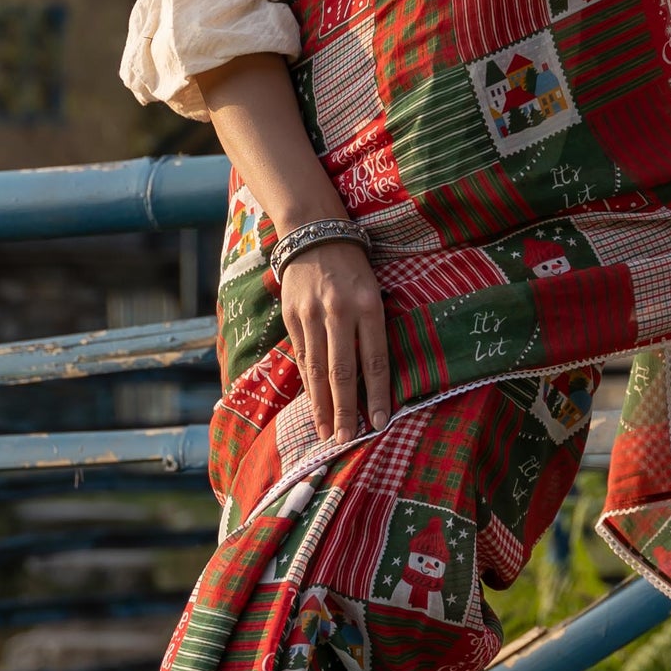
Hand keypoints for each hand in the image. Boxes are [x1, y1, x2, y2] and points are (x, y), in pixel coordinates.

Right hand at [278, 238, 391, 440]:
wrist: (314, 231)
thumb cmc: (353, 267)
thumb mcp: (373, 292)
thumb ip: (371, 330)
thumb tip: (372, 379)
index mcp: (368, 306)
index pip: (375, 360)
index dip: (377, 395)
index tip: (379, 423)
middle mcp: (340, 311)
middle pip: (343, 370)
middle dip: (345, 409)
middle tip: (346, 439)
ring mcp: (312, 314)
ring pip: (317, 368)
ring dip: (322, 405)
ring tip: (327, 432)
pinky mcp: (292, 316)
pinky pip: (302, 356)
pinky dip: (308, 384)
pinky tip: (313, 404)